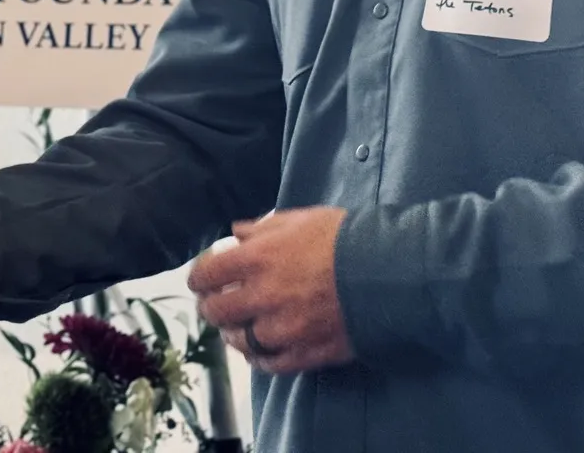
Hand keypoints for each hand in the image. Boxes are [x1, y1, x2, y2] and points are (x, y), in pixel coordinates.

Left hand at [188, 206, 353, 374]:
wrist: (385, 272)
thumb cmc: (340, 238)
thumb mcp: (296, 219)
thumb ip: (261, 227)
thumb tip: (236, 232)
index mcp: (256, 258)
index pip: (207, 274)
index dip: (198, 278)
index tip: (198, 280)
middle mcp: (263, 296)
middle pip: (217, 311)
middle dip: (210, 308)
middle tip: (213, 305)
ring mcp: (283, 328)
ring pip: (241, 341)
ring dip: (233, 334)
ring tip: (235, 329)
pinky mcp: (306, 352)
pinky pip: (270, 363)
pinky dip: (259, 358)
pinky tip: (258, 351)